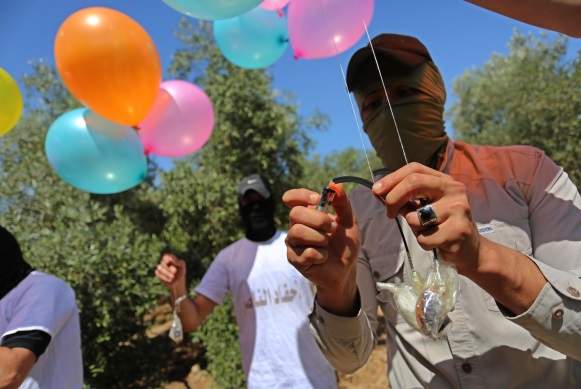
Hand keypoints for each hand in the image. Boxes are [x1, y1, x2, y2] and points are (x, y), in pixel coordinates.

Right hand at [155, 253, 186, 289]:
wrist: (178, 281)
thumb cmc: (181, 271)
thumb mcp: (181, 265)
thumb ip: (177, 261)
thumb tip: (170, 259)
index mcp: (169, 258)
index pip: (166, 256)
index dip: (167, 260)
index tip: (170, 263)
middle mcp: (164, 262)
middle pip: (162, 263)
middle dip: (168, 268)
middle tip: (174, 272)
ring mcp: (160, 268)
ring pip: (160, 269)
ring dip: (167, 274)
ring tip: (173, 277)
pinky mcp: (158, 274)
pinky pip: (159, 275)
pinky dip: (165, 278)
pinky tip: (169, 279)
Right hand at [283, 184, 359, 314]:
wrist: (346, 269)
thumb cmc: (344, 244)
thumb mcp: (349, 221)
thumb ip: (342, 203)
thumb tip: (335, 184)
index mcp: (306, 213)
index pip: (291, 197)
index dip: (300, 195)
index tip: (317, 200)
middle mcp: (296, 226)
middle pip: (295, 213)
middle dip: (318, 220)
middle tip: (332, 228)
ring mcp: (293, 243)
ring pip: (297, 232)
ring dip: (319, 238)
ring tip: (327, 244)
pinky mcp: (294, 259)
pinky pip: (305, 253)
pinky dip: (320, 255)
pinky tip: (324, 257)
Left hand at [372, 162, 480, 273]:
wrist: (471, 250)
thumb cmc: (442, 227)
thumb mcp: (422, 209)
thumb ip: (403, 200)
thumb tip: (378, 192)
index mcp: (444, 181)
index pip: (414, 169)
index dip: (392, 178)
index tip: (376, 191)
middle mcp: (454, 190)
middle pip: (414, 183)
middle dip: (394, 198)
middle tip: (389, 214)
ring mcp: (459, 209)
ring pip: (415, 217)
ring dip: (414, 228)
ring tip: (428, 231)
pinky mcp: (459, 230)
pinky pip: (424, 238)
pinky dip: (424, 243)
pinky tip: (437, 243)